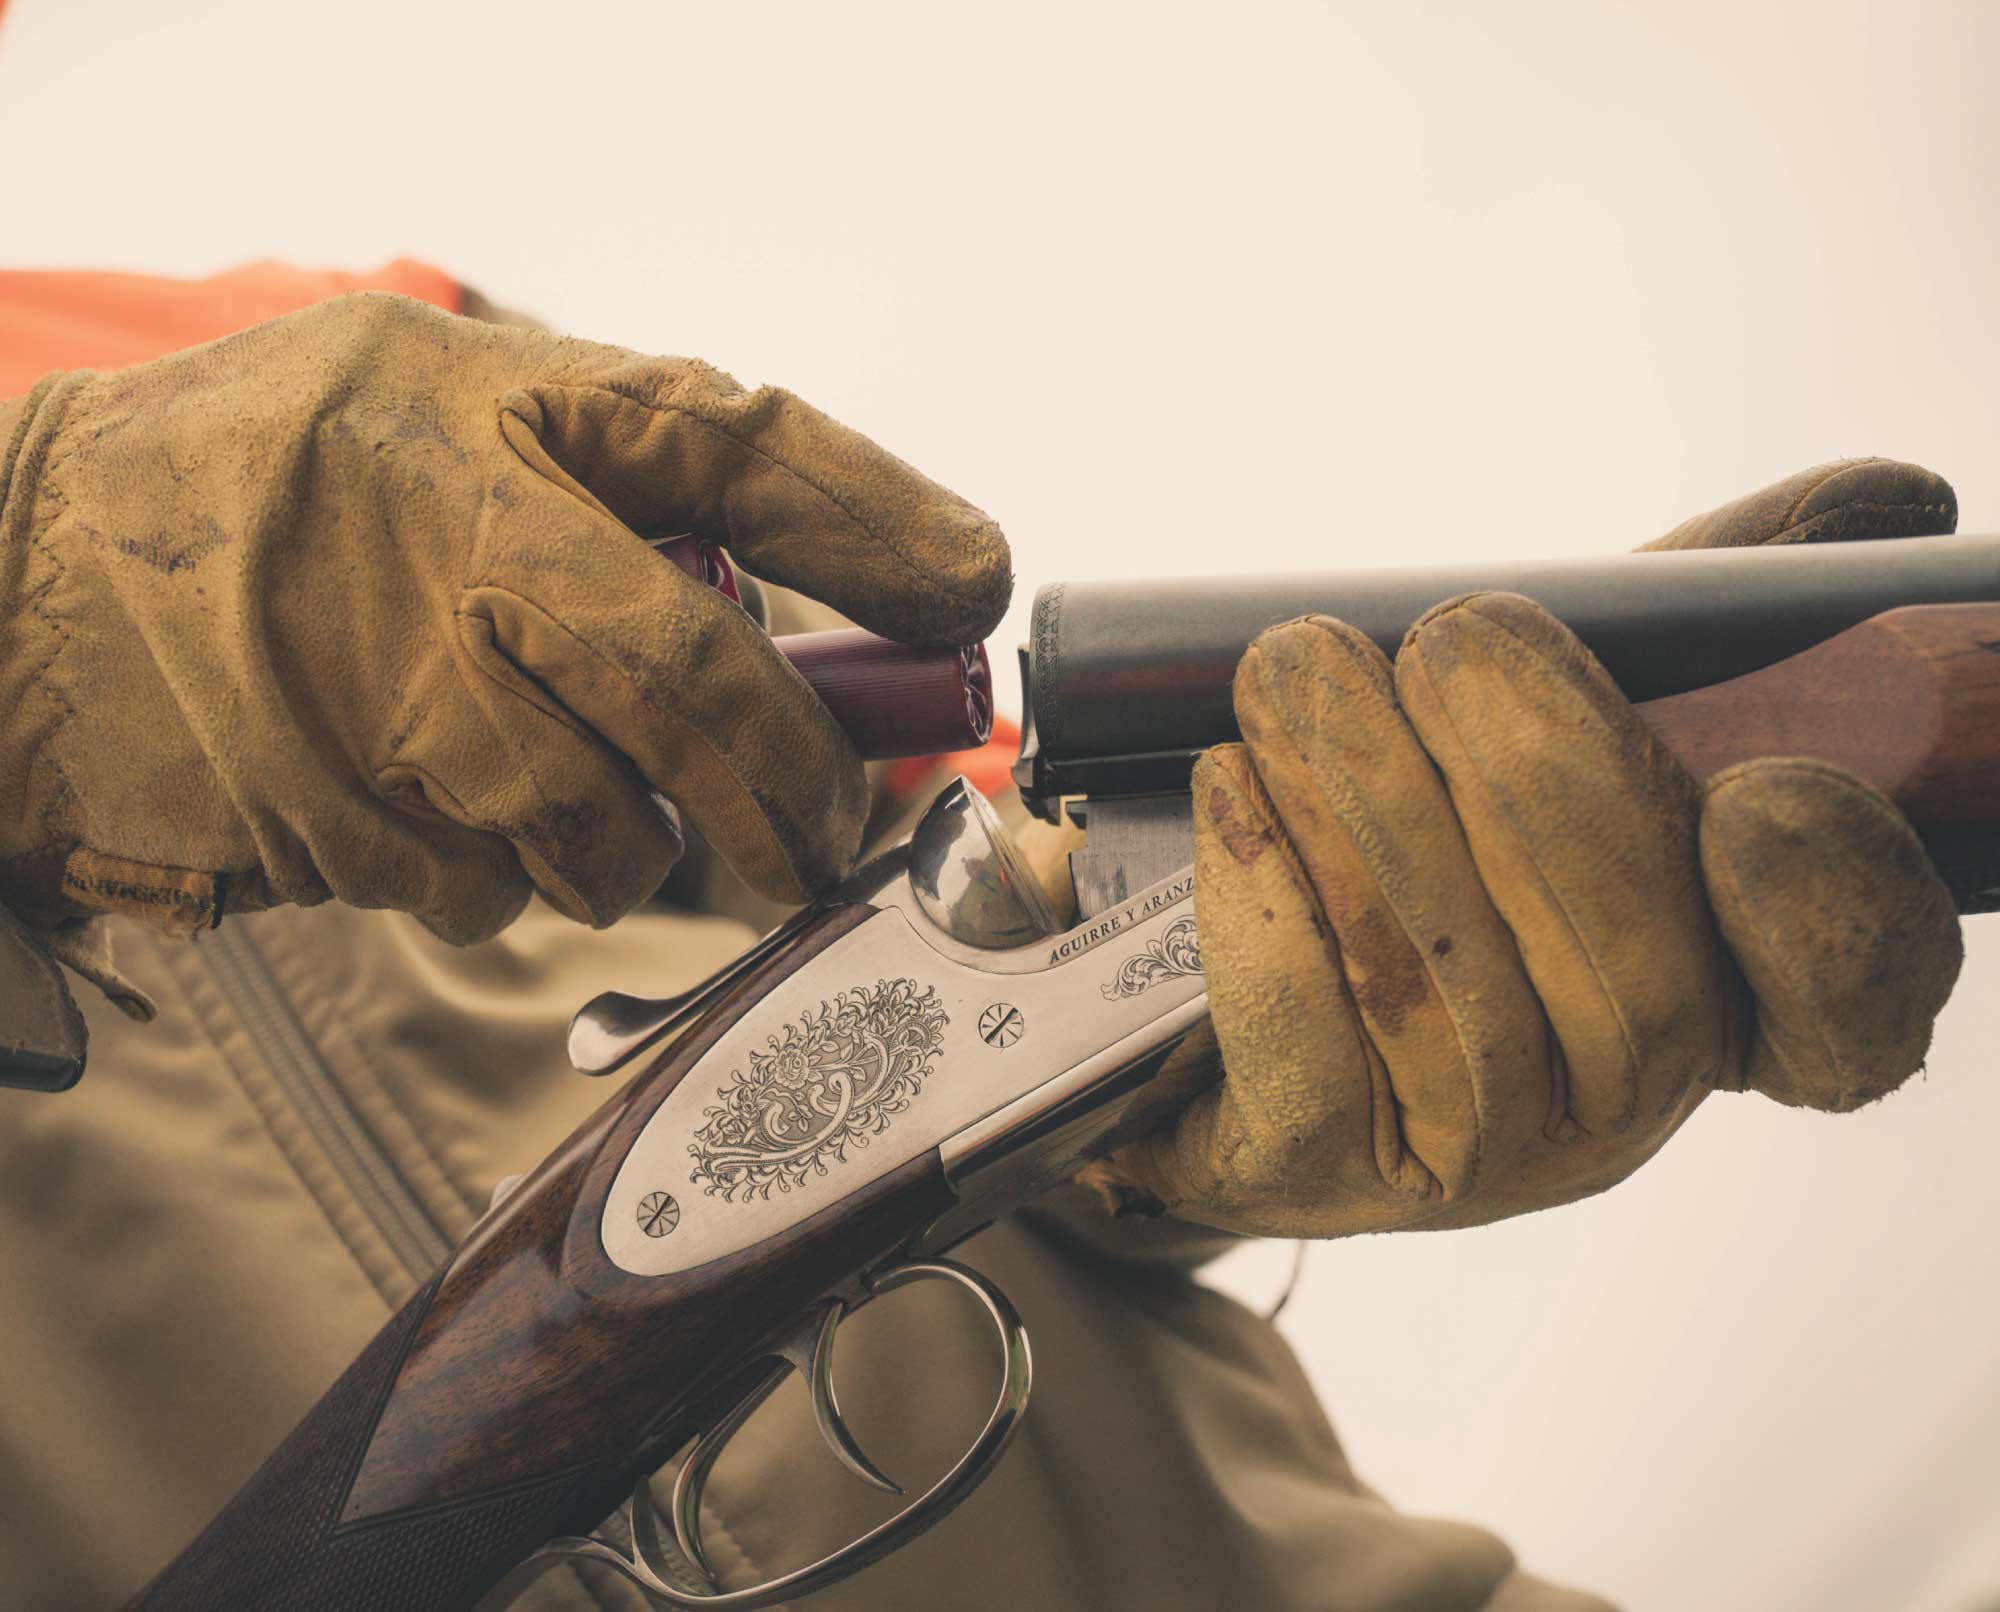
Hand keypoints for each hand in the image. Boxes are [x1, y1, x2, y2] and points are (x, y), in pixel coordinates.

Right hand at [0, 293, 1008, 941]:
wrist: (9, 587)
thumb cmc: (258, 494)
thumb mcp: (426, 409)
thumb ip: (604, 492)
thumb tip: (796, 624)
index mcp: (490, 403)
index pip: (737, 444)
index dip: (877, 521)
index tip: (976, 586)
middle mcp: (449, 538)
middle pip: (698, 685)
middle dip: (795, 783)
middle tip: (826, 831)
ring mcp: (386, 694)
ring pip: (604, 831)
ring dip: (618, 842)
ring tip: (544, 779)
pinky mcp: (334, 825)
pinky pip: (494, 893)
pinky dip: (496, 871)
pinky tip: (417, 796)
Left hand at [1095, 461, 1962, 1236]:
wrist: (1201, 978)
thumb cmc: (1411, 828)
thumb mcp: (1559, 708)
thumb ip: (1705, 624)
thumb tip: (1891, 499)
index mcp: (1712, 996)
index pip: (1846, 1023)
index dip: (1831, 925)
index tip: (1766, 794)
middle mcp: (1608, 1102)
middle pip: (1633, 984)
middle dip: (1540, 783)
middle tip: (1452, 642)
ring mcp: (1466, 1157)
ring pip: (1448, 994)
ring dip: (1364, 802)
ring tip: (1295, 667)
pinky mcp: (1313, 1173)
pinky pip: (1308, 1043)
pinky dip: (1265, 893)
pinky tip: (1230, 783)